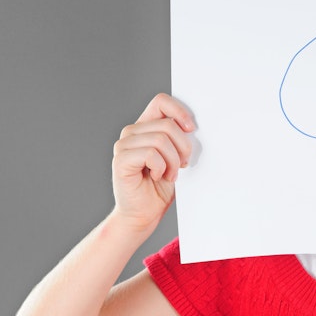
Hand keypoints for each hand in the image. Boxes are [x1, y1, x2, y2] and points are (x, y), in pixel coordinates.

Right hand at [111, 93, 194, 231]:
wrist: (145, 214)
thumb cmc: (162, 187)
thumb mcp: (177, 158)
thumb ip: (181, 139)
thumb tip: (195, 126)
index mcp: (146, 127)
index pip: (161, 101)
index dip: (180, 111)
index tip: (192, 129)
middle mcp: (132, 132)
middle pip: (167, 124)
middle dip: (183, 147)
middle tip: (182, 165)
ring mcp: (123, 145)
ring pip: (161, 139)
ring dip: (173, 161)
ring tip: (170, 174)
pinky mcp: (121, 160)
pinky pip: (151, 154)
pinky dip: (161, 167)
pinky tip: (157, 176)